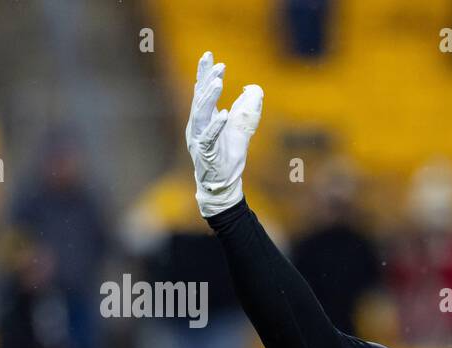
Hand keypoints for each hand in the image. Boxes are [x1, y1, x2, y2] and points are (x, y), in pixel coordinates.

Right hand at [185, 51, 263, 217]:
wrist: (222, 188)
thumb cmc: (228, 160)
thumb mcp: (241, 132)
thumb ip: (246, 111)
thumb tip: (253, 90)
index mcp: (203, 120)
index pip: (202, 92)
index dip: (204, 73)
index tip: (208, 55)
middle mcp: (197, 127)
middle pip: (199, 98)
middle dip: (208, 80)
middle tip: (218, 64)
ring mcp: (198, 140)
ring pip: (201, 114)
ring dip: (210, 97)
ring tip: (219, 81)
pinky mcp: (204, 154)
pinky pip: (208, 137)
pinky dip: (216, 125)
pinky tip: (224, 114)